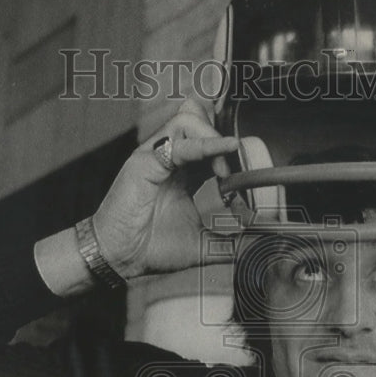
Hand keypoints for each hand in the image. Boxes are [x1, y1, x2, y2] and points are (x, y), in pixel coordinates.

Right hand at [93, 98, 238, 277]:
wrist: (118, 257)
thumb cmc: (150, 247)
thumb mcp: (202, 245)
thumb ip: (229, 242)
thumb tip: (257, 244)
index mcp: (183, 172)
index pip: (213, 145)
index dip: (233, 152)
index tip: (247, 177)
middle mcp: (170, 158)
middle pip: (201, 122)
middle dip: (226, 139)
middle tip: (237, 169)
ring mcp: (156, 155)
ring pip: (189, 119)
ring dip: (214, 137)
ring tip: (224, 168)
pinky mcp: (145, 159)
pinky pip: (178, 140)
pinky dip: (205, 143)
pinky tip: (226, 148)